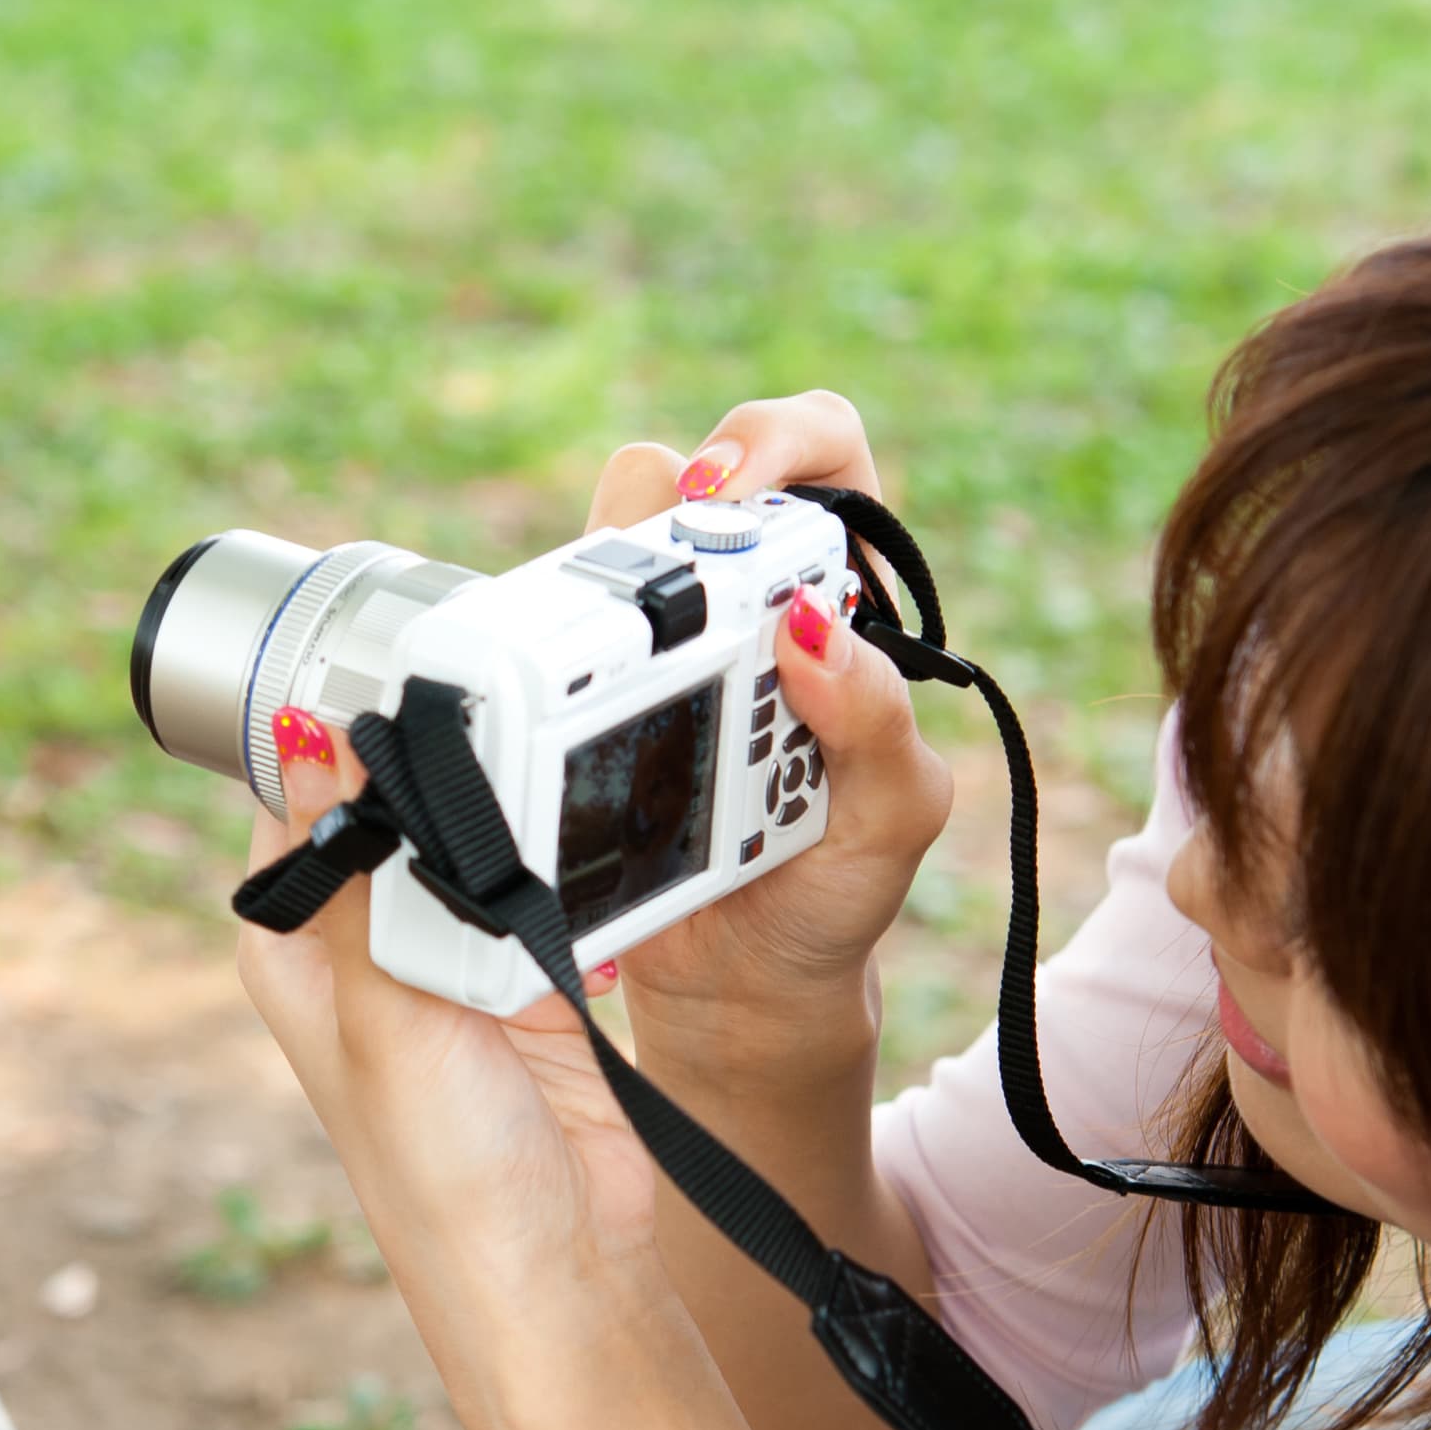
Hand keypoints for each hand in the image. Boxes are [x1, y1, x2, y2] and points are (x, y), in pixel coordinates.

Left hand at [231, 728, 671, 1394]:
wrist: (565, 1271)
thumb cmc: (444, 1176)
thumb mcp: (384, 1011)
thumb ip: (355, 872)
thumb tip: (299, 734)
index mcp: (294, 937)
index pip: (296, 786)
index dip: (337, 719)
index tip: (397, 651)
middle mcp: (363, 937)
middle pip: (395, 793)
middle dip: (443, 749)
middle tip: (496, 688)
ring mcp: (449, 952)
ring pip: (474, 823)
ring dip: (511, 797)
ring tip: (552, 751)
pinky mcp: (531, 970)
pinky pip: (544, 872)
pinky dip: (564, 849)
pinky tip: (588, 820)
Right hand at [593, 393, 954, 1073]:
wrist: (738, 990)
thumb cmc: (833, 897)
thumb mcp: (891, 822)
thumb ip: (876, 725)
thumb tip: (812, 626)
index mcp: (840, 601)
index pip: (826, 449)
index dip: (782, 439)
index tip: (734, 496)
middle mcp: (744, 602)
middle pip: (693, 473)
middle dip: (669, 491)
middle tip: (659, 548)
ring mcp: (658, 645)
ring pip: (607, 541)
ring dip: (594, 567)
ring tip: (600, 637)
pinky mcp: (585, 695)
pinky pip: (547, 632)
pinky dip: (539, 642)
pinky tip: (548, 690)